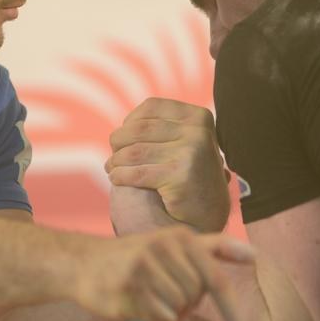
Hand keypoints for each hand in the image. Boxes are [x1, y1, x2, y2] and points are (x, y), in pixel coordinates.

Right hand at [75, 225, 253, 320]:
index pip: (215, 276)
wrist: (83, 262)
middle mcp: (163, 248)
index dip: (230, 304)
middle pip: (196, 297)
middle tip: (166, 294)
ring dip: (170, 312)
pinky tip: (141, 307)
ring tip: (151, 298)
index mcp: (179, 236)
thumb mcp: (172, 241)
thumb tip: (253, 256)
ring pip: (178, 310)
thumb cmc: (134, 255)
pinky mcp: (128, 290)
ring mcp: (144, 269)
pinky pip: (160, 320)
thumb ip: (212, 248)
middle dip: (186, 303)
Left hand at [106, 98, 230, 231]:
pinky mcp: (180, 176)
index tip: (125, 138)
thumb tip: (124, 124)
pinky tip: (116, 178)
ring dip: (116, 161)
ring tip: (112, 168)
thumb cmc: (186, 174)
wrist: (207, 213)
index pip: (151, 107)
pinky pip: (135, 173)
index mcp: (198, 117)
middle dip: (118, 142)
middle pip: (139, 128)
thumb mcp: (184, 142)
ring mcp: (191, 153)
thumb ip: (162, 127)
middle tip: (113, 156)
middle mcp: (197, 131)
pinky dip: (120, 176)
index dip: (130, 121)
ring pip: (134, 152)